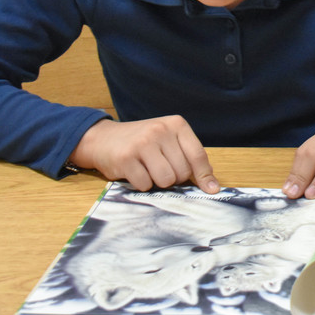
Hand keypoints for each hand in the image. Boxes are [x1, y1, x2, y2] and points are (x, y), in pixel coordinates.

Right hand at [69, 116, 218, 193]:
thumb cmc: (142, 142)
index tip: (211, 190)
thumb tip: (211, 186)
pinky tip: (135, 172)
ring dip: (158, 182)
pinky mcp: (125, 158)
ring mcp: (142, 143)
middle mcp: (160, 130)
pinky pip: (145, 185)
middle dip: (174, 178)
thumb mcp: (168, 141)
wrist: (103, 139)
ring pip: (166, 180)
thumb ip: (188, 158)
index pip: (198, 154)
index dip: (204, 175)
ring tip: (148, 170)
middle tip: (160, 169)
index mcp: (176, 124)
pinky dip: (142, 185)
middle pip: (182, 172)